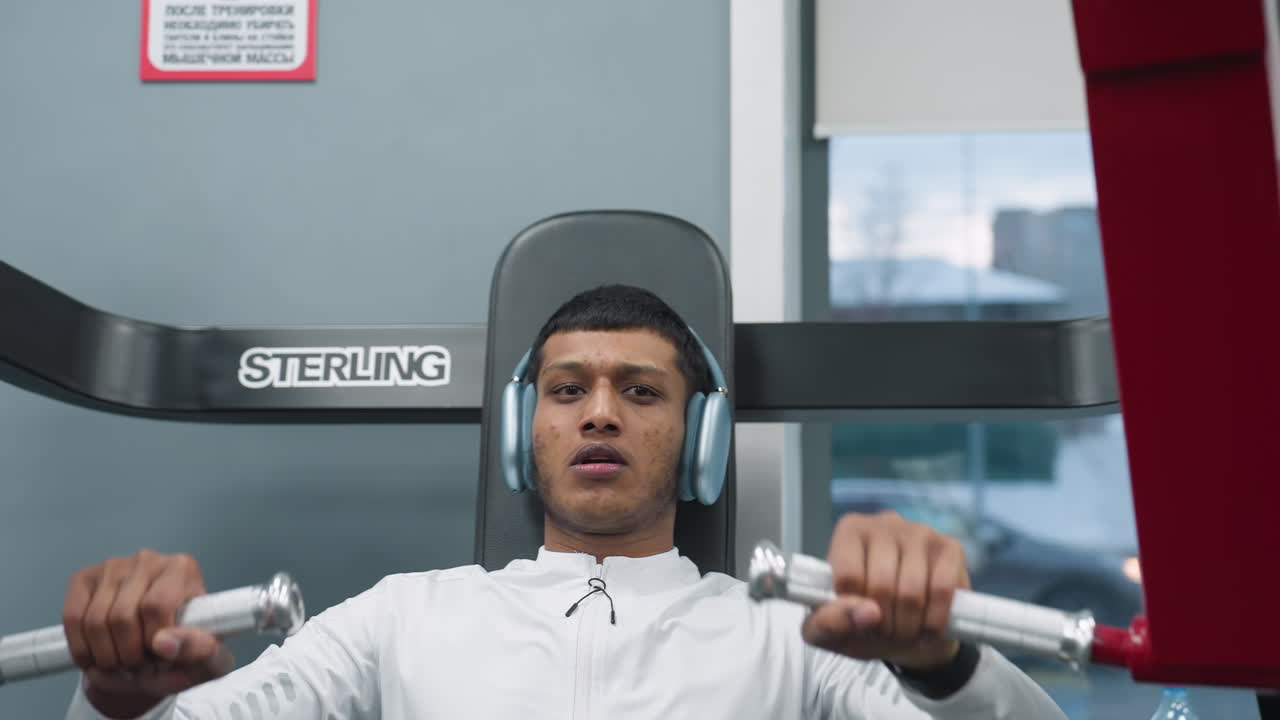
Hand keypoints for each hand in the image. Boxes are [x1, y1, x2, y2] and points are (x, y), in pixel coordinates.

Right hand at [63, 550, 233, 717]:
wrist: (155, 647)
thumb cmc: (184, 646)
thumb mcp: (208, 657)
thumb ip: (200, 651)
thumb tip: (165, 644)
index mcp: (182, 569)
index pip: (156, 606)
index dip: (152, 641)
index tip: (159, 658)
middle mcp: (148, 559)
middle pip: (122, 616)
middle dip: (127, 654)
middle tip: (138, 666)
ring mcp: (113, 566)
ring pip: (96, 620)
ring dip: (105, 656)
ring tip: (121, 663)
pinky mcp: (84, 578)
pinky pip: (73, 618)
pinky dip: (82, 648)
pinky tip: (97, 658)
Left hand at [802, 511, 969, 670]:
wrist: (907, 631)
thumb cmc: (861, 622)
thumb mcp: (829, 629)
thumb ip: (829, 622)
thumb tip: (866, 613)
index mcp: (849, 532)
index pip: (848, 575)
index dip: (855, 611)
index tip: (859, 623)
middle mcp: (884, 523)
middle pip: (881, 584)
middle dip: (883, 624)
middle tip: (885, 634)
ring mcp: (920, 532)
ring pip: (912, 592)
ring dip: (908, 627)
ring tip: (903, 633)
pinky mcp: (950, 548)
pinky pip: (942, 590)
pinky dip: (934, 620)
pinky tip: (928, 628)